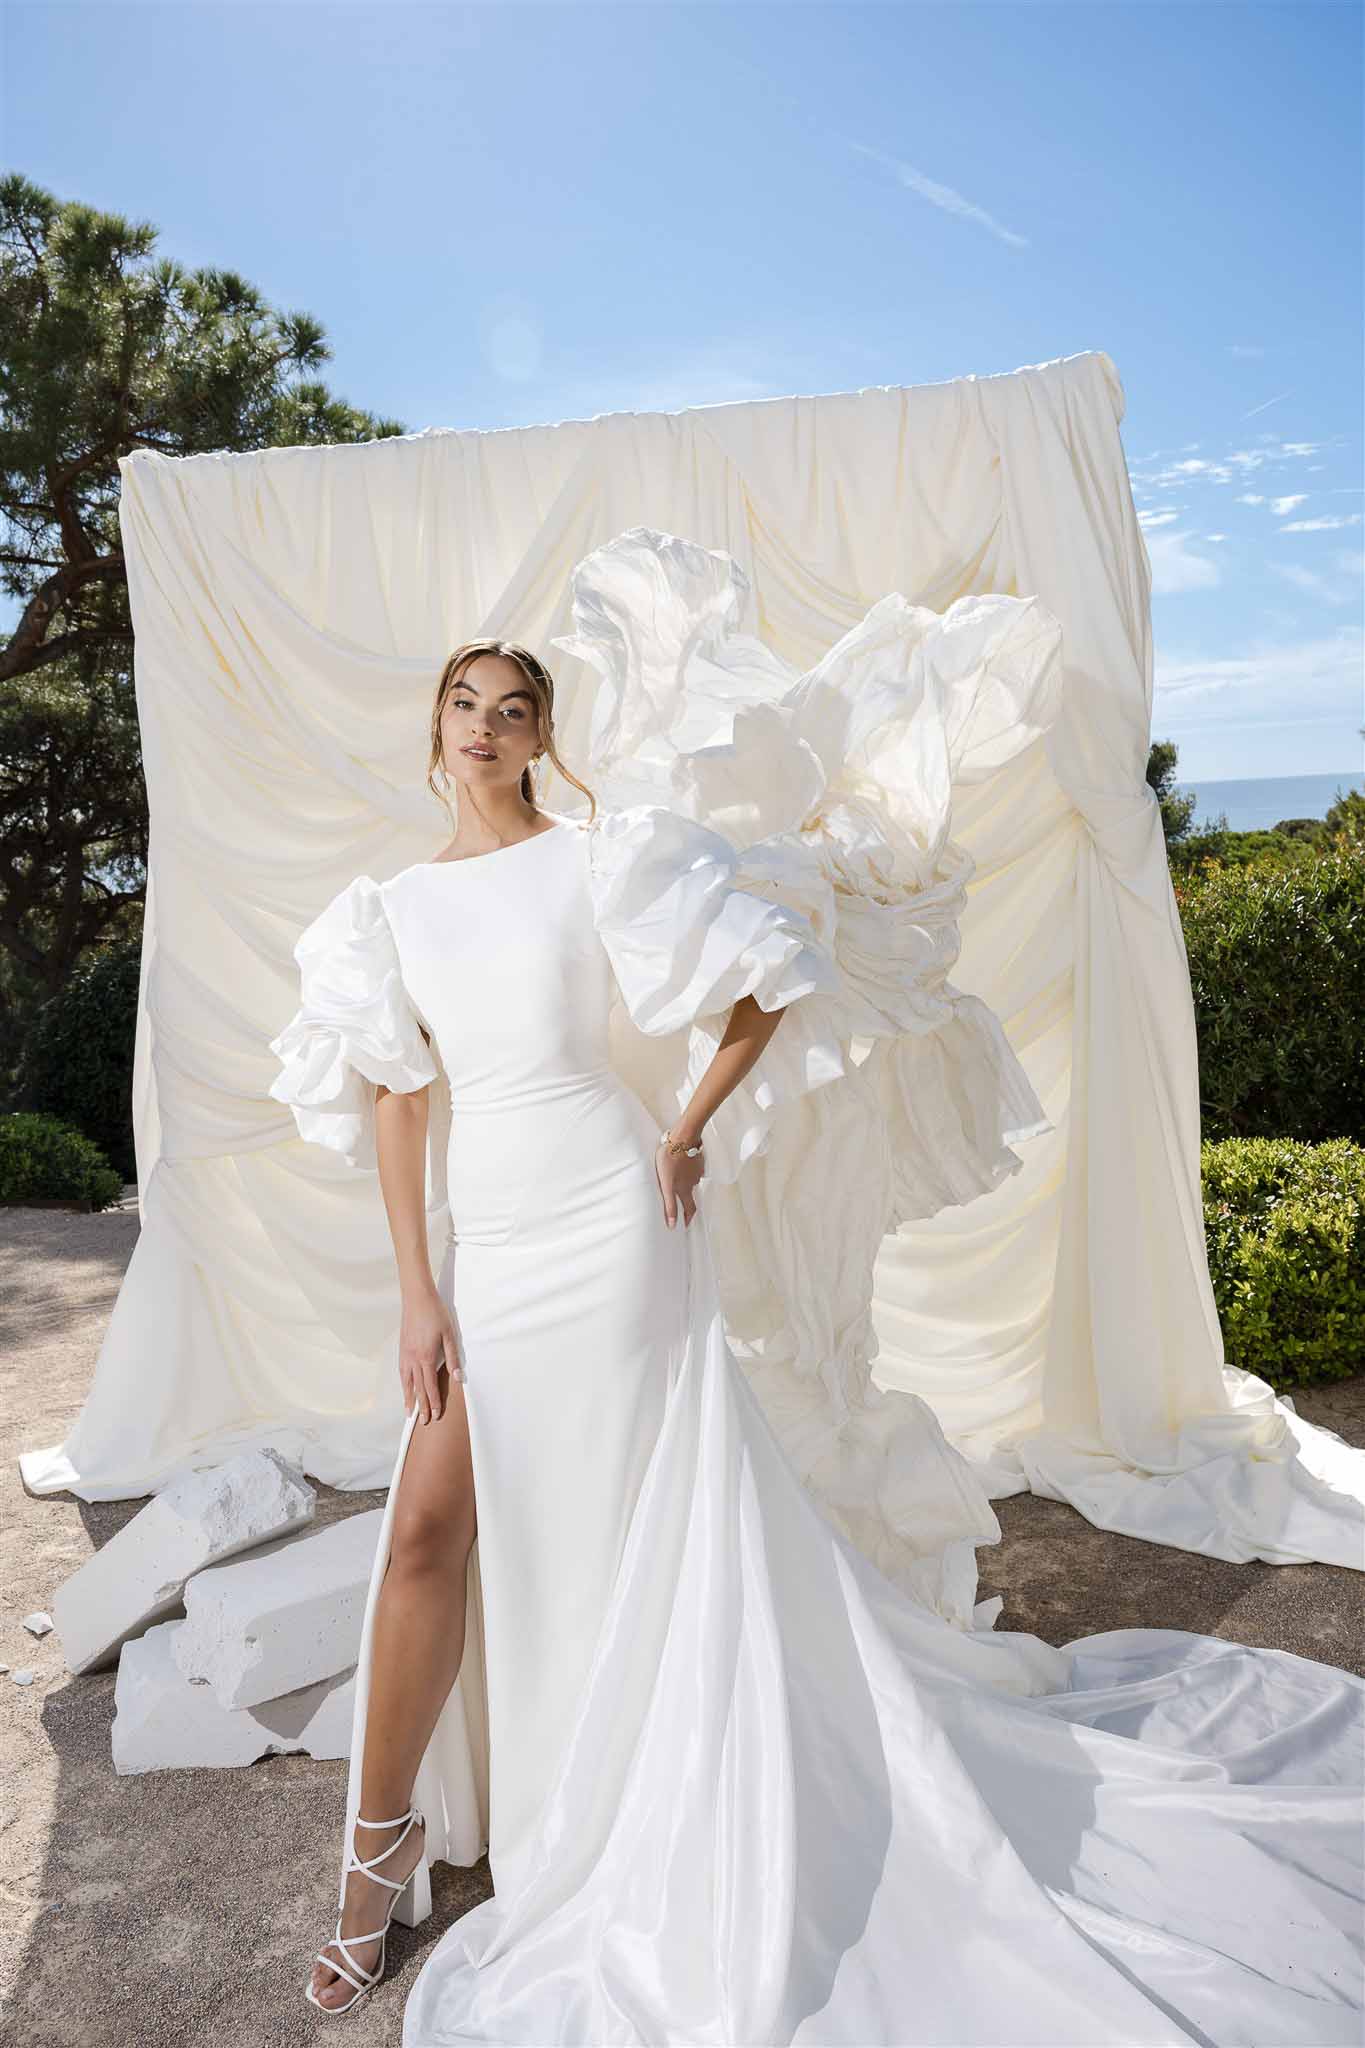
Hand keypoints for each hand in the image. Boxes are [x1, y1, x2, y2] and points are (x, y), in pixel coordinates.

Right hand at [398, 1284, 462, 1424]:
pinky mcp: (402, 1349)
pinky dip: (403, 1385)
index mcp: (426, 1357)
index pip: (430, 1386)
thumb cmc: (435, 1314)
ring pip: (406, 1382)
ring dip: (409, 1398)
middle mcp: (413, 1359)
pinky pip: (402, 1372)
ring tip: (409, 1412)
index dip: (433, 1402)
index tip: (435, 1416)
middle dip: (421, 1406)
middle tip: (423, 1422)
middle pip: (417, 1388)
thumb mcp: (449, 1335)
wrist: (417, 1298)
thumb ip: (453, 1358)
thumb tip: (458, 1378)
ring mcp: (405, 1354)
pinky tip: (405, 1389)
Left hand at [655, 1133, 704, 1229]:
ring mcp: (696, 1171)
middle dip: (688, 1204)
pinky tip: (681, 1164)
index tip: (685, 1225)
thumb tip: (671, 1223)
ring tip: (676, 1180)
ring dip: (686, 1183)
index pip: (689, 1209)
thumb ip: (669, 1204)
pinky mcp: (697, 1160)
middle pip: (691, 1196)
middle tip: (684, 1209)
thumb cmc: (670, 1158)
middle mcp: (692, 1182)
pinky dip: (688, 1170)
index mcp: (684, 1189)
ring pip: (691, 1181)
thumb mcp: (665, 1184)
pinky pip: (693, 1169)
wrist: (682, 1138)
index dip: (687, 1218)